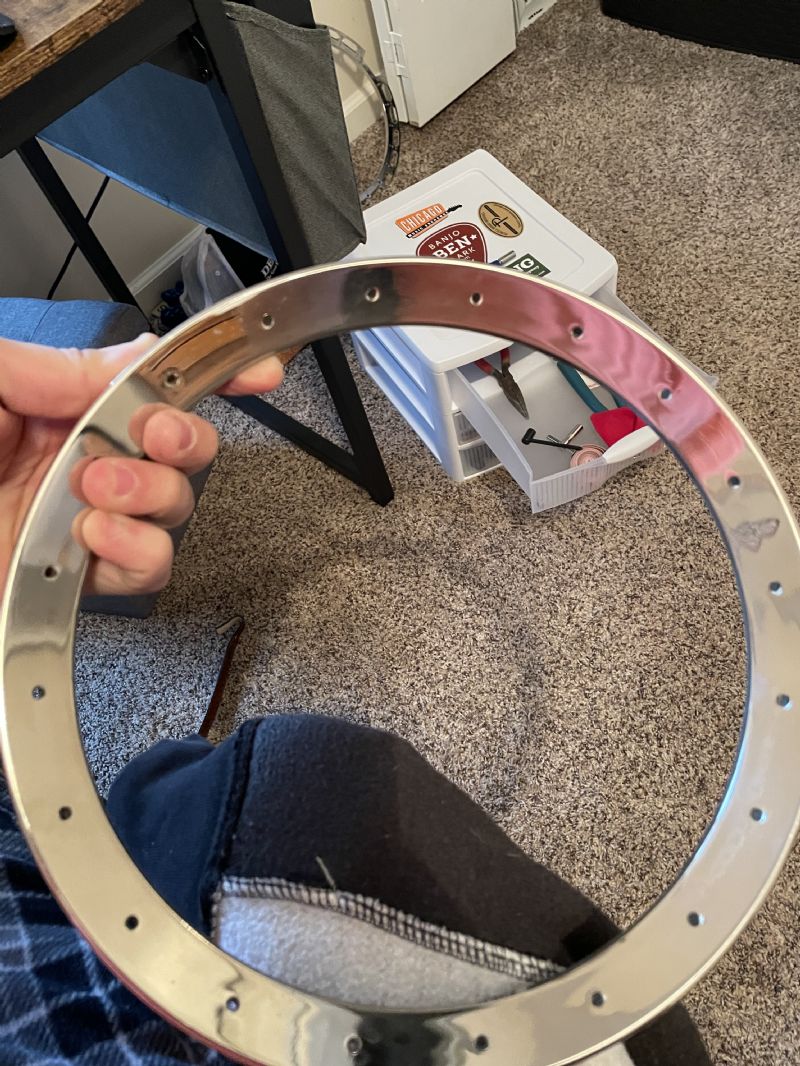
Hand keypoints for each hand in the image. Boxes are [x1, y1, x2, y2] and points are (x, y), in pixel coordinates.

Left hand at [0, 332, 283, 596]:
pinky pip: (145, 570)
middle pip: (182, 449)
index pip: (152, 385)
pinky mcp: (78, 578)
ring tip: (99, 488)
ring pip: (173, 508)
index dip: (213, 375)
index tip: (257, 373)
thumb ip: (61, 367)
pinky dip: (137, 552)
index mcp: (59, 406)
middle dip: (187, 438)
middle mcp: (84, 461)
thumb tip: (138, 358)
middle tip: (155, 435)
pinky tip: (97, 534)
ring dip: (154, 493)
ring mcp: (88, 519)